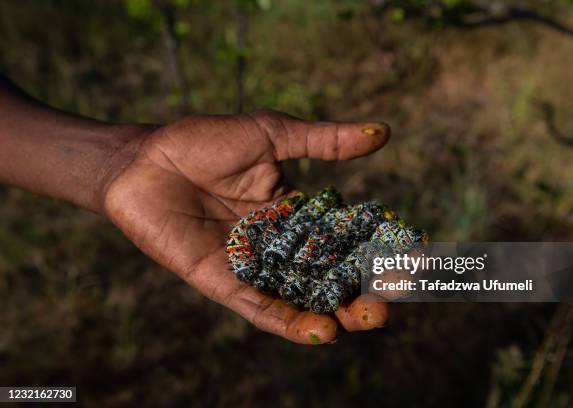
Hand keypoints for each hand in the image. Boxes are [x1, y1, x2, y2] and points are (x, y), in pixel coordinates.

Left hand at [103, 111, 391, 343]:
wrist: (144, 159)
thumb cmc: (205, 141)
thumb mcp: (272, 135)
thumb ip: (324, 143)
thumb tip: (383, 132)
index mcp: (296, 212)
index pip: (346, 237)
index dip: (376, 249)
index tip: (412, 256)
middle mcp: (279, 245)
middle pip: (329, 275)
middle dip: (363, 290)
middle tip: (392, 298)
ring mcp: (254, 266)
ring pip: (302, 298)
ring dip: (336, 312)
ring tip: (367, 318)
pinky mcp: (224, 282)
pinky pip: (260, 308)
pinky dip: (290, 322)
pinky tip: (321, 330)